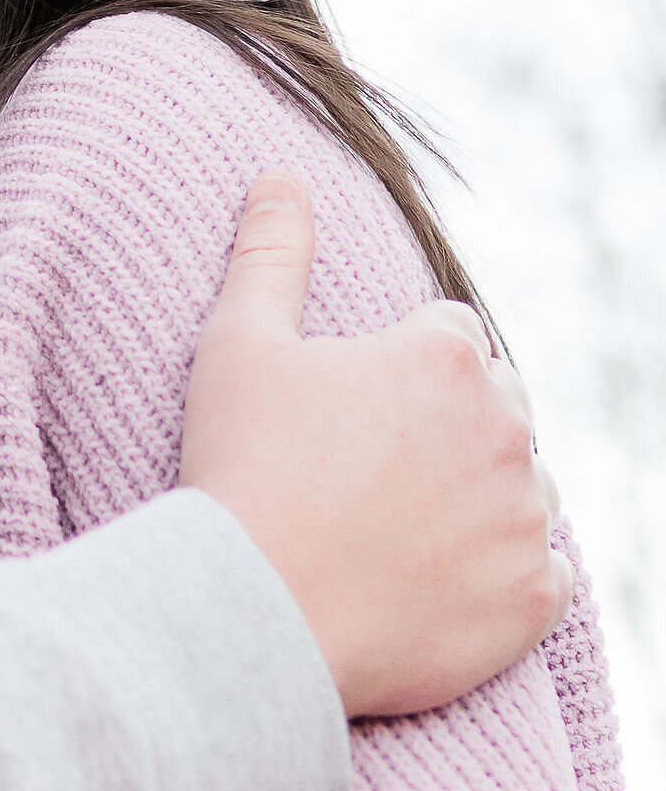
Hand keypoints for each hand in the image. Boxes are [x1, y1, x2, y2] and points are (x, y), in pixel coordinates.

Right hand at [180, 172, 569, 716]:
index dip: (402, 363)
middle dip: (455, 421)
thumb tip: (280, 176)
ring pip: (528, 488)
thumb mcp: (240, 342)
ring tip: (406, 521)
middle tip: (376, 463)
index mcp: (445, 358)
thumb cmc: (243, 468)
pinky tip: (445, 577)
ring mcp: (524, 522)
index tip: (356, 405)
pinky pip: (549, 576)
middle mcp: (504, 431)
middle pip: (501, 404)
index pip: (454, 334)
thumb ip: (273, 252)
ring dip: (487, 495)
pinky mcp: (530, 602)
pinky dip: (510, 575)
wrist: (254, 614)